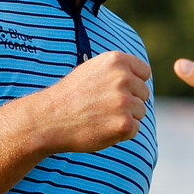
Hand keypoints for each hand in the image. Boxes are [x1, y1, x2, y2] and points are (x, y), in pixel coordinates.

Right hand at [30, 50, 151, 152]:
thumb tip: (141, 77)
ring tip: (100, 116)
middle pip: (144, 93)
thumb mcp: (93, 70)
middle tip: (103, 106)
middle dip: (129, 101)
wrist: (49, 119)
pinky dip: (121, 132)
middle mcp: (123, 78)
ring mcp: (124, 101)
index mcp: (117, 60)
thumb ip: (118, 70)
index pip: (145, 73)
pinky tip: (101, 127)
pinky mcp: (124, 124)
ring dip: (125, 117)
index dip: (133, 83)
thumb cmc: (71, 95)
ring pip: (140, 112)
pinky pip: (134, 129)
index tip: (116, 90)